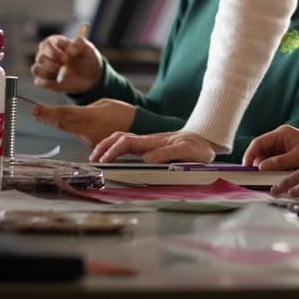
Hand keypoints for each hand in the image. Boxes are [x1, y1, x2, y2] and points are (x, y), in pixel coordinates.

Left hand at [30, 99, 135, 145]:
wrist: (138, 128)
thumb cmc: (122, 112)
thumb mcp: (103, 103)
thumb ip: (85, 109)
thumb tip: (72, 113)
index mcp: (90, 117)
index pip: (64, 114)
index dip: (48, 113)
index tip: (36, 109)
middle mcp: (87, 130)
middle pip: (62, 124)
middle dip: (47, 118)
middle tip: (35, 113)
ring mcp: (89, 139)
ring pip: (68, 130)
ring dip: (56, 122)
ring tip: (44, 115)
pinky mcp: (91, 144)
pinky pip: (76, 134)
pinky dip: (68, 128)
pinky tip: (61, 122)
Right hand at [31, 33, 102, 93]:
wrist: (89, 76)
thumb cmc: (87, 59)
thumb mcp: (89, 50)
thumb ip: (81, 44)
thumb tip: (70, 49)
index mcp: (56, 42)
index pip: (46, 44)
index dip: (53, 52)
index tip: (66, 58)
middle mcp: (46, 53)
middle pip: (40, 57)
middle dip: (53, 64)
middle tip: (66, 67)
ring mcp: (44, 67)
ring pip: (36, 69)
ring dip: (50, 73)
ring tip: (65, 74)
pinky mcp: (44, 80)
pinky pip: (38, 81)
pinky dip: (48, 83)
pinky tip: (59, 81)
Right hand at [90, 129, 219, 163]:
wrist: (206, 139)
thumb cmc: (198, 147)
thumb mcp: (188, 151)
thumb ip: (169, 154)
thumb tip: (146, 159)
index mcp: (154, 142)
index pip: (127, 142)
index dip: (113, 150)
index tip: (103, 160)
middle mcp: (148, 141)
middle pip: (119, 138)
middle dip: (104, 146)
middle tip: (93, 159)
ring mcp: (149, 143)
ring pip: (123, 140)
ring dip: (108, 146)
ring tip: (97, 158)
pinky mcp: (151, 147)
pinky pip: (130, 145)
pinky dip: (116, 149)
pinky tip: (113, 157)